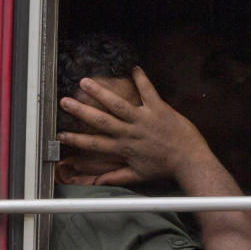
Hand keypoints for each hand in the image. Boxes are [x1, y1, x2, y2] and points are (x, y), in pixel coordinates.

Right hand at [57, 67, 209, 183]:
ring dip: (101, 92)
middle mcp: (130, 132)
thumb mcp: (138, 176)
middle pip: (100, 120)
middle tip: (65, 101)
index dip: (76, 139)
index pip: (94, 144)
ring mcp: (144, 118)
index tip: (60, 134)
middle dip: (81, 110)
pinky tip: (133, 67)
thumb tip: (97, 182)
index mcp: (124, 147)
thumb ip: (116, 177)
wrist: (190, 161)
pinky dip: (142, 79)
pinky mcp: (159, 109)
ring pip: (118, 104)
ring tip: (86, 82)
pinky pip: (148, 91)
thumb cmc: (165, 169)